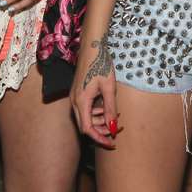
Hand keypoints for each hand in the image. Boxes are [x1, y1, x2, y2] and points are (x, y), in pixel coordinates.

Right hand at [71, 33, 118, 148]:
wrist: (92, 47)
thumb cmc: (101, 64)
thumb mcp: (109, 88)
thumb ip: (110, 108)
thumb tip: (112, 127)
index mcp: (81, 102)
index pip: (87, 129)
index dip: (99, 139)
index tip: (112, 143)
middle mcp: (75, 102)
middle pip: (86, 126)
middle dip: (101, 130)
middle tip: (117, 129)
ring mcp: (75, 97)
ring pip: (86, 118)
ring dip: (100, 121)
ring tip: (115, 117)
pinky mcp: (78, 93)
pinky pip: (86, 109)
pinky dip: (97, 112)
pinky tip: (108, 108)